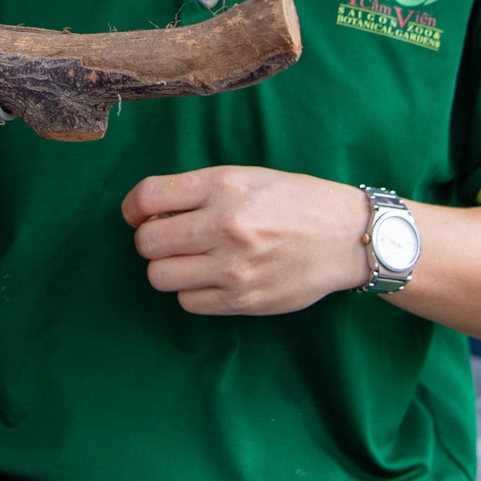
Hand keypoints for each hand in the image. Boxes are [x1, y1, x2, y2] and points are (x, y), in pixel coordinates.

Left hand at [121, 166, 369, 314]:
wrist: (347, 238)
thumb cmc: (298, 201)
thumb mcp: (250, 178)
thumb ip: (201, 191)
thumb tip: (151, 212)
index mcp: (224, 186)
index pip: (149, 196)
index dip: (134, 206)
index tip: (138, 213)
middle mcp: (225, 225)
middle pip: (147, 242)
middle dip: (150, 240)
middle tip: (170, 238)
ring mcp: (233, 267)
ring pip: (160, 277)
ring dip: (168, 268)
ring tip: (191, 260)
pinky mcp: (242, 300)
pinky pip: (187, 302)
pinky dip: (191, 291)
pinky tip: (211, 278)